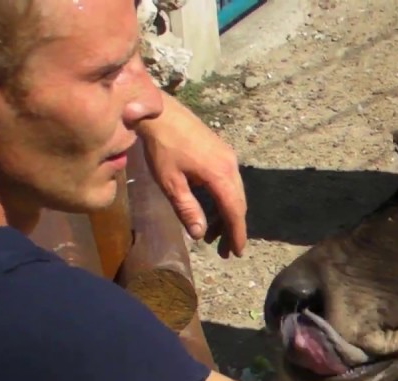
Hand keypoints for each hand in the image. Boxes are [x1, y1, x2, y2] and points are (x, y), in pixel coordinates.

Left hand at [138, 94, 248, 257]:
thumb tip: (199, 234)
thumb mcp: (171, 182)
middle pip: (238, 204)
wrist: (159, 112)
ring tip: (215, 236)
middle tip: (226, 252)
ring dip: (228, 215)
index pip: (234, 211)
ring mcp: (228, 157)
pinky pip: (230, 182)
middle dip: (233, 228)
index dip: (237, 233)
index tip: (238, 253)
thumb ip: (187, 209)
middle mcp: (231, 166)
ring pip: (235, 193)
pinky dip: (224, 200)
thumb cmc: (162, 147)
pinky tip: (213, 209)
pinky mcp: (222, 152)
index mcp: (220, 175)